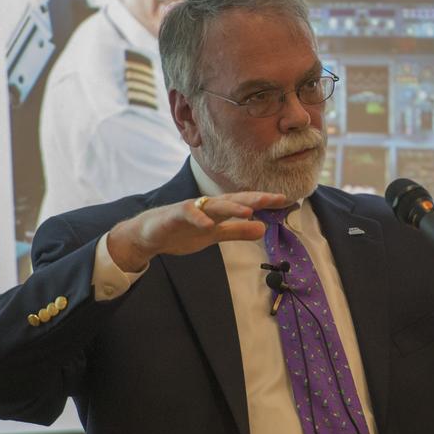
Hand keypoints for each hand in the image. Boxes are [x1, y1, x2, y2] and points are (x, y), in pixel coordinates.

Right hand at [108, 191, 288, 272]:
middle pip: (233, 199)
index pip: (245, 202)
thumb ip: (237, 231)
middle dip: (253, 197)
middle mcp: (207, 205)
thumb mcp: (215, 235)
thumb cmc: (183, 231)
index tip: (284, 199)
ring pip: (213, 204)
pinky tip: (209, 224)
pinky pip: (188, 215)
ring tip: (249, 210)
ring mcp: (191, 209)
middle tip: (273, 198)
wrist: (149, 235)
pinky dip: (198, 218)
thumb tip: (263, 228)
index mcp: (218, 210)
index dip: (264, 200)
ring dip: (231, 207)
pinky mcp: (175, 216)